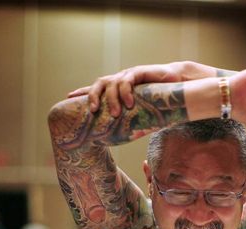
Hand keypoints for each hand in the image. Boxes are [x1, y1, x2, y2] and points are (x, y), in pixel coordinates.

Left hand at [68, 61, 214, 116]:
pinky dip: (126, 92)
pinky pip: (128, 81)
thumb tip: (122, 139)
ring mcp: (128, 74)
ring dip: (112, 100)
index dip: (82, 93)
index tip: (68, 99)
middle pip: (98, 84)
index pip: (95, 89)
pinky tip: (129, 103)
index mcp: (117, 87)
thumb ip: (131, 119)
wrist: (177, 81)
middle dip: (92, 96)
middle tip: (92, 111)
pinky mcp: (139, 72)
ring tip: (115, 114)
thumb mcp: (142, 109)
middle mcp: (120, 79)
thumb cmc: (159, 98)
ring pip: (112, 84)